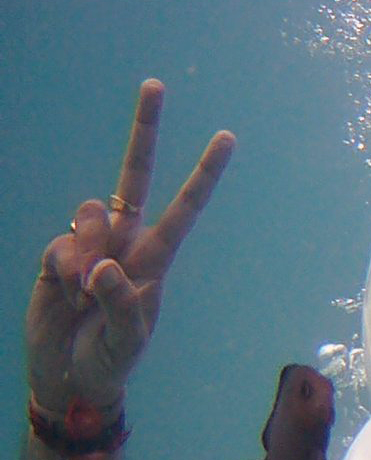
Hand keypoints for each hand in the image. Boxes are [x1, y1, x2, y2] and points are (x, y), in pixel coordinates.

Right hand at [28, 80, 233, 408]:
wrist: (68, 375)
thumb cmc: (110, 360)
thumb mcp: (126, 340)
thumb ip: (120, 303)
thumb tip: (101, 265)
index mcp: (157, 259)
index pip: (185, 208)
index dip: (203, 174)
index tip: (226, 137)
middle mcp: (126, 242)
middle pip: (134, 176)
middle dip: (145, 131)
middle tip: (155, 84)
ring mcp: (89, 244)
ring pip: (90, 214)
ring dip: (87, 252)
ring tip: (85, 293)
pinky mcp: (56, 253)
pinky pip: (60, 245)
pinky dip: (62, 272)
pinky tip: (65, 295)